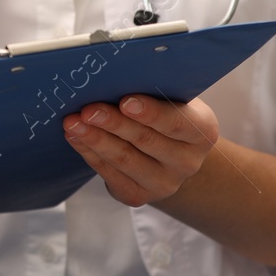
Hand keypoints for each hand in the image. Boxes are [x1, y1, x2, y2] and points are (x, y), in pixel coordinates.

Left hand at [62, 95, 219, 206]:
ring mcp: (164, 183)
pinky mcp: (138, 196)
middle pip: (146, 141)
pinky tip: (74, 137)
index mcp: (202, 132)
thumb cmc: (165, 114)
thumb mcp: (171, 99)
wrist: (169, 154)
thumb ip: (153, 91)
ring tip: (72, 123)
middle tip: (88, 110)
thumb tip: (112, 79)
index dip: (151, 113)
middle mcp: (188, 162)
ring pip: (124, 159)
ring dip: (95, 139)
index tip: (125, 101)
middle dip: (113, 124)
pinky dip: (89, 153)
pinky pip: (109, 174)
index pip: (178, 123)